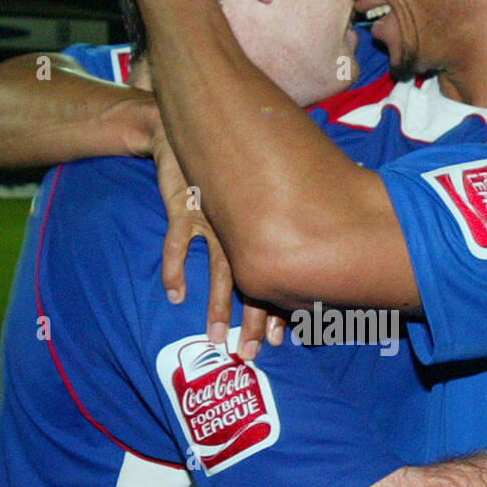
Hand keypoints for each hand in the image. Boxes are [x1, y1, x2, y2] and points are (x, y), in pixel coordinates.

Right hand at [152, 130, 283, 358]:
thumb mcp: (254, 191)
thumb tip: (311, 238)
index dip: (279, 309)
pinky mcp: (186, 208)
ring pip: (221, 271)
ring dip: (219, 306)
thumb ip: (274, 217)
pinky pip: (179, 243)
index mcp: (265, 227)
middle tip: (252, 352)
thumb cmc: (226, 164)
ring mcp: (214, 219)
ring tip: (216, 337)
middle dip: (253, 320)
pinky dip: (175, 269)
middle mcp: (244, 228)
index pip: (277, 274)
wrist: (187, 133)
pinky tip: (176, 295)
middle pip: (253, 281)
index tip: (282, 339)